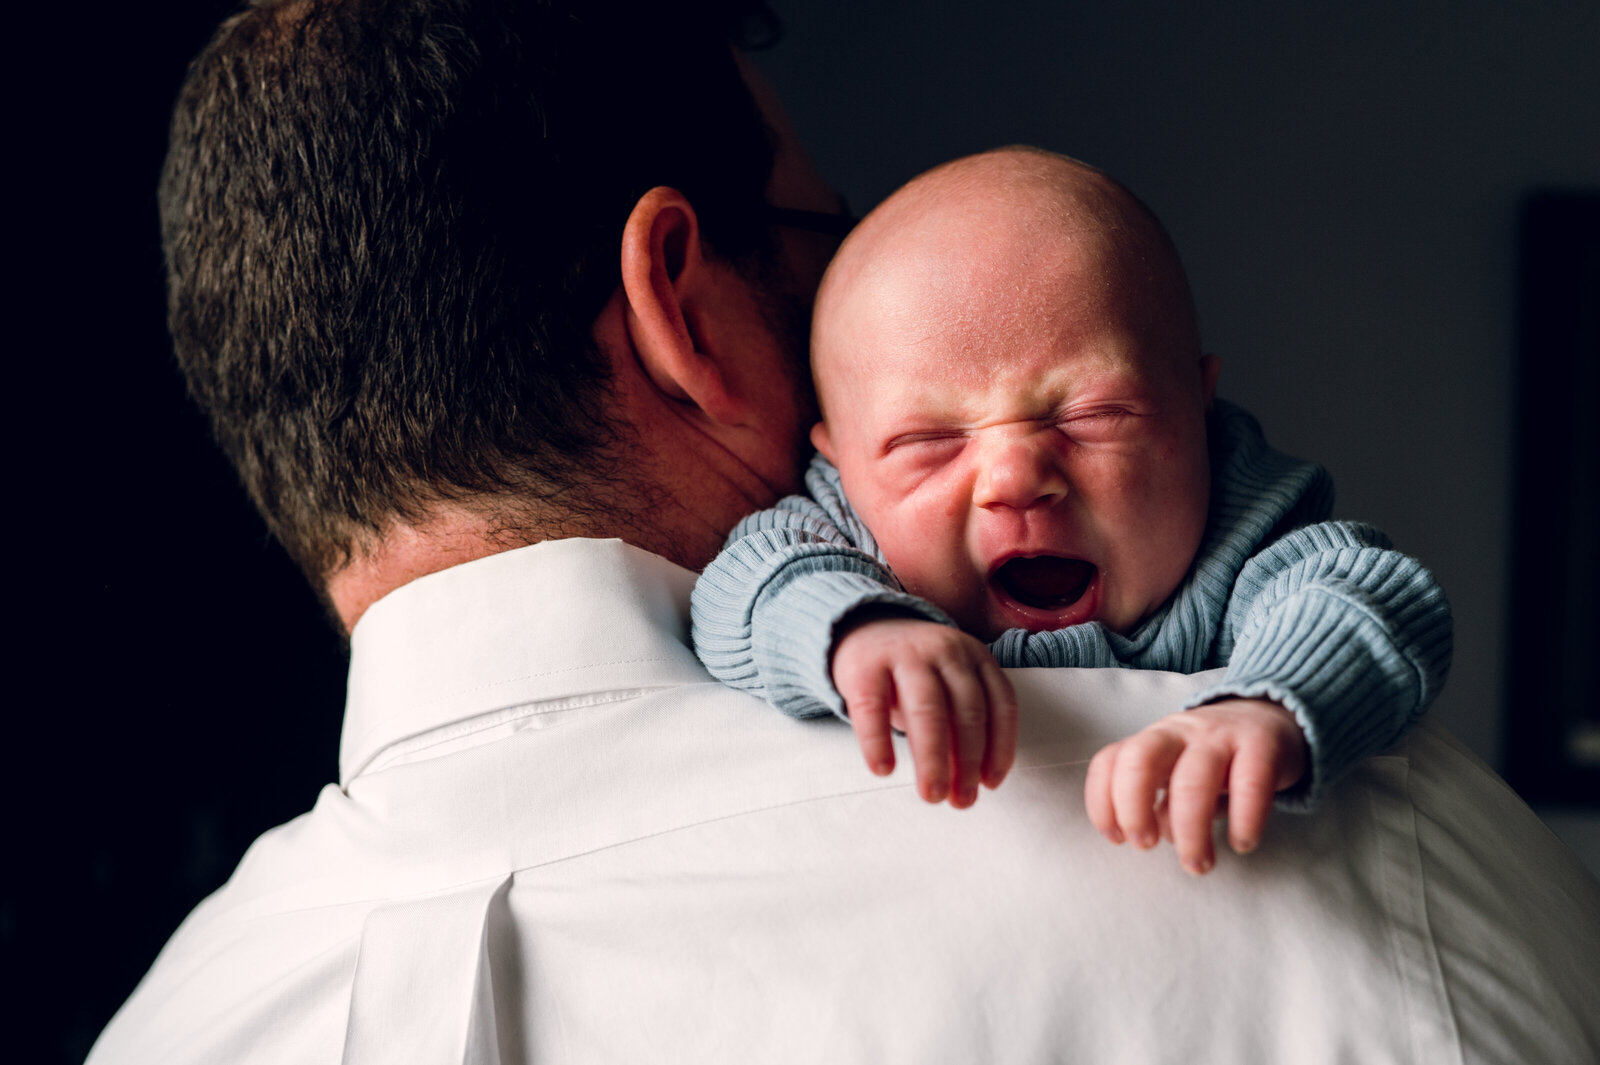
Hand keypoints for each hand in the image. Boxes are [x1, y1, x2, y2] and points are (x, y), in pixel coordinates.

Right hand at [830, 615, 1017, 807]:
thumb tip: (967, 780)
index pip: (1001, 705)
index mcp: (975, 656)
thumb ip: (960, 724)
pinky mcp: (865, 666)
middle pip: (967, 711)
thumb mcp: (948, 685)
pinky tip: (884, 768)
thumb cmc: (913, 670)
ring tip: (932, 793)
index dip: (1000, 749)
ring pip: (928, 710)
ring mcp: (905, 655)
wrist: (863, 628)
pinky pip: (873, 709)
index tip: (991, 783)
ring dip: (933, 759)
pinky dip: (879, 742)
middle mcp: (946, 651)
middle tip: (961, 800)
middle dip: (968, 762)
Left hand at [1083, 698, 1306, 874]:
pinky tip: (1241, 843)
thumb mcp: (1179, 774)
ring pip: (1192, 780)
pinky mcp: (1262, 744)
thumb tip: (1156, 833)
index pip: (1109, 761)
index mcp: (1152, 740)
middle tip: (1146, 846)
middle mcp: (1178, 733)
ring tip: (1198, 864)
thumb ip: (1162, 802)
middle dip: (1133, 810)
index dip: (1102, 803)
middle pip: (1139, 761)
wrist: (1272, 718)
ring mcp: (1219, 736)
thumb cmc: (1217, 759)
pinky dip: (1243, 821)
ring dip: (1190, 831)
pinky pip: (1249, 784)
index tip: (1116, 839)